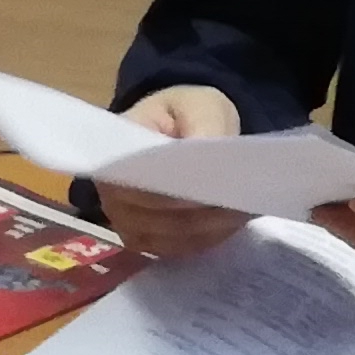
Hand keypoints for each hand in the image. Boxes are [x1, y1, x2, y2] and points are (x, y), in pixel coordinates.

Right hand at [89, 87, 249, 262]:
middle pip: (153, 219)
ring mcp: (127, 221)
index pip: (132, 187)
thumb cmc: (187, 113)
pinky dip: (206, 238)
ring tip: (243, 212)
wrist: (187, 126)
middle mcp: (112, 195)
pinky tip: (232, 223)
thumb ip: (202, 128)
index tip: (210, 189)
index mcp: (113, 155)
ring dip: (207, 229)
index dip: (169, 194)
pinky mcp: (148, 237)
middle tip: (240, 205)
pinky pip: (176, 248)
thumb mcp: (200, 107)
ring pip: (168, 238)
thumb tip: (202, 161)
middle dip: (198, 214)